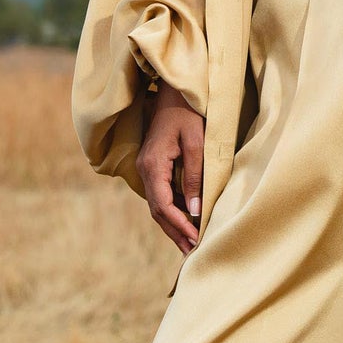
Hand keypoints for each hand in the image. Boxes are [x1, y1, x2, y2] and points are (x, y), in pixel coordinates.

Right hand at [137, 82, 205, 254]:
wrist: (176, 91)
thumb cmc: (190, 113)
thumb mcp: (197, 144)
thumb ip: (195, 177)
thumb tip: (195, 212)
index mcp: (153, 165)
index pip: (163, 206)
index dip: (179, 226)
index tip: (196, 240)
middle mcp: (144, 169)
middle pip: (157, 211)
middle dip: (174, 232)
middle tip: (192, 251)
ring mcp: (146, 167)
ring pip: (157, 205)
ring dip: (172, 224)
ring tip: (189, 243)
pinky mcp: (153, 165)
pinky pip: (160, 194)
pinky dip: (172, 211)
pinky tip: (186, 220)